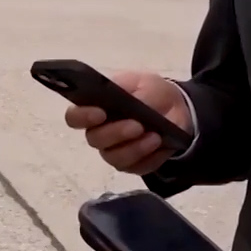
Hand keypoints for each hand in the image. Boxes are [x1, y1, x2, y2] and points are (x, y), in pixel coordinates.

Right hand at [62, 71, 191, 173]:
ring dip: (135, 149)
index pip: (75, 117)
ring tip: (155, 137)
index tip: (100, 113)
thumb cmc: (151, 92)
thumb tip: (128, 103)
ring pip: (115, 158)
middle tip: (137, 125)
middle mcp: (99, 132)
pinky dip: (151, 158)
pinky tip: (162, 146)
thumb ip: (134, 93)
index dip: (82, 117)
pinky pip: (137, 167)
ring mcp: (114, 151)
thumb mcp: (146, 82)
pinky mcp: (132, 165)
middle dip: (115, 133)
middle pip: (94, 140)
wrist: (175, 108)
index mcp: (94, 107)